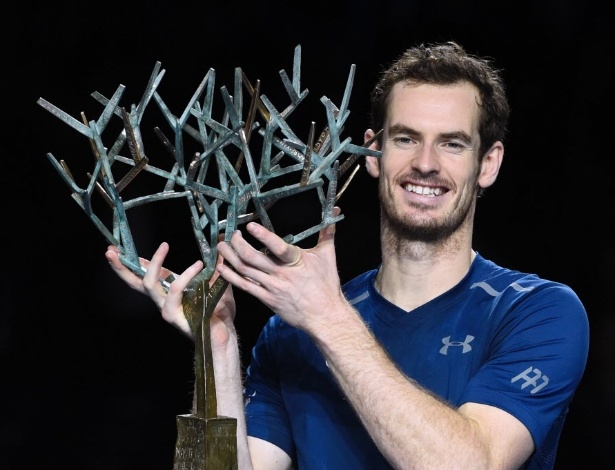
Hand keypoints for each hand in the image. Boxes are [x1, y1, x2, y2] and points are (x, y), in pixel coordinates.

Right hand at [105, 242, 235, 342]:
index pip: (144, 275)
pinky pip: (175, 290)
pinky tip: (198, 265)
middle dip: (121, 266)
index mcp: (168, 291)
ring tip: (164, 245)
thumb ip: (214, 263)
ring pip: (149, 283)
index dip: (132, 261)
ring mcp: (165, 308)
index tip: (119, 248)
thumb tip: (221, 241)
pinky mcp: (173, 315)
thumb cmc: (220, 310)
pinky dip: (186, 275)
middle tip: (110, 251)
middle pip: (134, 282)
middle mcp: (163, 300)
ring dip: (155, 262)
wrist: (225, 333)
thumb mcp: (216, 281)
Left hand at [216, 207, 345, 333]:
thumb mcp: (328, 256)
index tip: (249, 226)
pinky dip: (230, 276)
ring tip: (220, 246)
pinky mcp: (266, 299)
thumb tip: (335, 211)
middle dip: (237, 244)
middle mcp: (281, 274)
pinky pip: (244, 286)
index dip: (263, 236)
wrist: (324, 315)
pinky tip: (221, 267)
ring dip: (229, 257)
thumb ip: (327, 232)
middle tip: (231, 234)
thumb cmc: (326, 285)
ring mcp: (271, 287)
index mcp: (296, 261)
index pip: (278, 247)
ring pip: (244, 270)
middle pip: (252, 258)